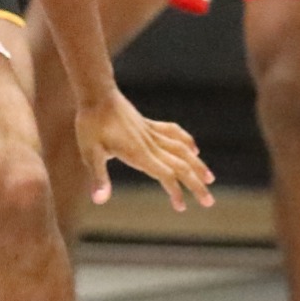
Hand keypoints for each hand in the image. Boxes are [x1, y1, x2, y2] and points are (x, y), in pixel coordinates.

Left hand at [73, 91, 214, 210]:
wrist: (96, 92)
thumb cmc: (90, 124)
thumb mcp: (90, 153)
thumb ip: (98, 177)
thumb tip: (99, 200)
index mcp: (139, 154)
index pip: (166, 175)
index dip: (176, 192)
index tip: (182, 207)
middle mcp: (150, 144)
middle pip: (181, 166)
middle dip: (196, 185)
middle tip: (209, 202)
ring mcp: (151, 132)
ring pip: (182, 150)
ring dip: (198, 165)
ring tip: (210, 178)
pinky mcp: (148, 123)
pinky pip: (173, 133)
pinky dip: (186, 142)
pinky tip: (194, 149)